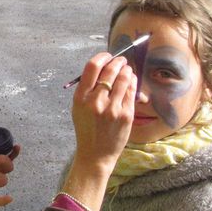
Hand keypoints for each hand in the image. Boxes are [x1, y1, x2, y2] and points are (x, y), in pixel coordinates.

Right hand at [59, 53, 134, 210]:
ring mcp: (112, 108)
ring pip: (124, 79)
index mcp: (80, 98)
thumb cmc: (87, 129)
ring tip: (127, 69)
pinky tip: (132, 80)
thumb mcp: (78, 108)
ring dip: (127, 70)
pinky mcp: (126, 115)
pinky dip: (133, 82)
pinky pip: (132, 92)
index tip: (108, 56)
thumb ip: (87, 89)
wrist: (95, 155)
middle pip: (110, 71)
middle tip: (121, 60)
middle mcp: (95, 101)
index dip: (102, 57)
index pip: (92, 67)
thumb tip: (104, 67)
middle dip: (118, 61)